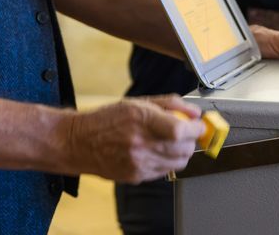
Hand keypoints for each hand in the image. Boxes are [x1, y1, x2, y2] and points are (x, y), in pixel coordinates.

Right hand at [66, 95, 204, 183]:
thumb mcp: (138, 102)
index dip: (196, 128)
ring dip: (182, 152)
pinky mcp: (136, 176)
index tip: (199, 125)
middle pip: (184, 148)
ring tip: (171, 142)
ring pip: (178, 162)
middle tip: (186, 132)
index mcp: (141, 119)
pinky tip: (157, 152)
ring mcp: (138, 162)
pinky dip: (168, 162)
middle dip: (191, 140)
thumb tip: (194, 112)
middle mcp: (140, 143)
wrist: (80, 142)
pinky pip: (165, 171)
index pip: (180, 130)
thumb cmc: (108, 119)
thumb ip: (170, 104)